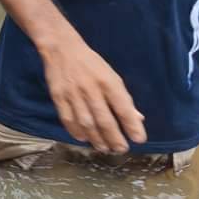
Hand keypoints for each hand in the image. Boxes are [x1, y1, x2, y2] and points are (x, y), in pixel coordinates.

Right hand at [40, 37, 146, 152]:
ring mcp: (73, 94)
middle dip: (114, 138)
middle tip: (121, 149)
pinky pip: (68, 119)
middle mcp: (91, 89)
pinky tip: (83, 139)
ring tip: (104, 148)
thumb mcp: (112, 76)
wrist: (62, 49)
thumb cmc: (91, 63)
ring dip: (97, 139)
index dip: (132, 126)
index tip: (139, 139)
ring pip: (86, 123)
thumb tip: (137, 118)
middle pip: (104, 120)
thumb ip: (123, 98)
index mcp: (108, 82)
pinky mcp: (58, 97)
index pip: (123, 108)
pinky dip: (76, 132)